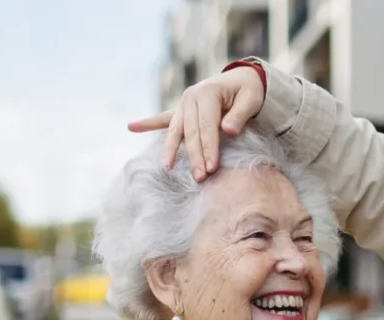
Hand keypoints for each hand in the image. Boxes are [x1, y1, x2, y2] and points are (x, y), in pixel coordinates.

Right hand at [127, 66, 264, 181]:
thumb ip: (240, 115)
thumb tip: (228, 130)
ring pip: (176, 130)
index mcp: (207, 92)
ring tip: (167, 166)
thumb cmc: (248, 91)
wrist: (241, 78)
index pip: (207, 126)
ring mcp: (184, 103)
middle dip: (194, 156)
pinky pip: (164, 119)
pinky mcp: (181, 110)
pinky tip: (131, 126)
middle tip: (200, 177)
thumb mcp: (251, 99)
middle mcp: (191, 97)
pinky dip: (148, 123)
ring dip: (171, 150)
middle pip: (191, 132)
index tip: (212, 167)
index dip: (209, 147)